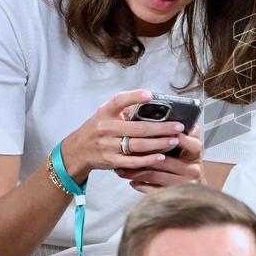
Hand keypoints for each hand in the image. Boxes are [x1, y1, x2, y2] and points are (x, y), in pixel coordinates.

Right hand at [61, 89, 186, 180]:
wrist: (77, 150)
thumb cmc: (98, 129)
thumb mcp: (105, 114)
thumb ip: (124, 108)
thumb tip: (153, 102)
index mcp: (105, 113)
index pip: (119, 101)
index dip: (134, 97)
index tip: (150, 95)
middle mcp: (105, 128)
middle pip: (138, 128)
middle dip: (161, 128)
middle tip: (179, 126)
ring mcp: (107, 146)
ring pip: (138, 145)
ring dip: (159, 143)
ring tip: (175, 140)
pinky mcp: (110, 161)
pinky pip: (132, 161)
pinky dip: (148, 160)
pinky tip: (161, 156)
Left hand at [116, 123, 206, 192]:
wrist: (195, 189)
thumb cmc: (186, 161)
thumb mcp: (188, 146)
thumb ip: (181, 133)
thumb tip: (165, 115)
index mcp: (196, 154)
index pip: (192, 144)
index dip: (179, 139)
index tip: (163, 131)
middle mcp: (193, 169)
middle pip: (166, 161)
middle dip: (145, 154)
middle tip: (128, 147)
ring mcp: (183, 184)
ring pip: (156, 176)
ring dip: (137, 171)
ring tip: (122, 167)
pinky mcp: (173, 195)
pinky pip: (153, 190)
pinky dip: (140, 184)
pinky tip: (130, 180)